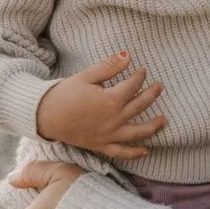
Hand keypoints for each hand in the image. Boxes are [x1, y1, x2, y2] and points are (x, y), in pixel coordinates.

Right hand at [35, 52, 165, 158]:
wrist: (44, 116)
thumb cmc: (64, 94)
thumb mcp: (86, 76)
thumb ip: (109, 67)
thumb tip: (128, 55)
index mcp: (110, 100)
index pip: (133, 86)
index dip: (140, 76)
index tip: (142, 70)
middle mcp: (113, 120)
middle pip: (139, 106)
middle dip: (151, 94)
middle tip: (160, 87)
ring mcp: (109, 135)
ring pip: (137, 133)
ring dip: (153, 127)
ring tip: (164, 120)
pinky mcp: (101, 146)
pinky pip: (121, 152)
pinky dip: (135, 153)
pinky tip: (146, 150)